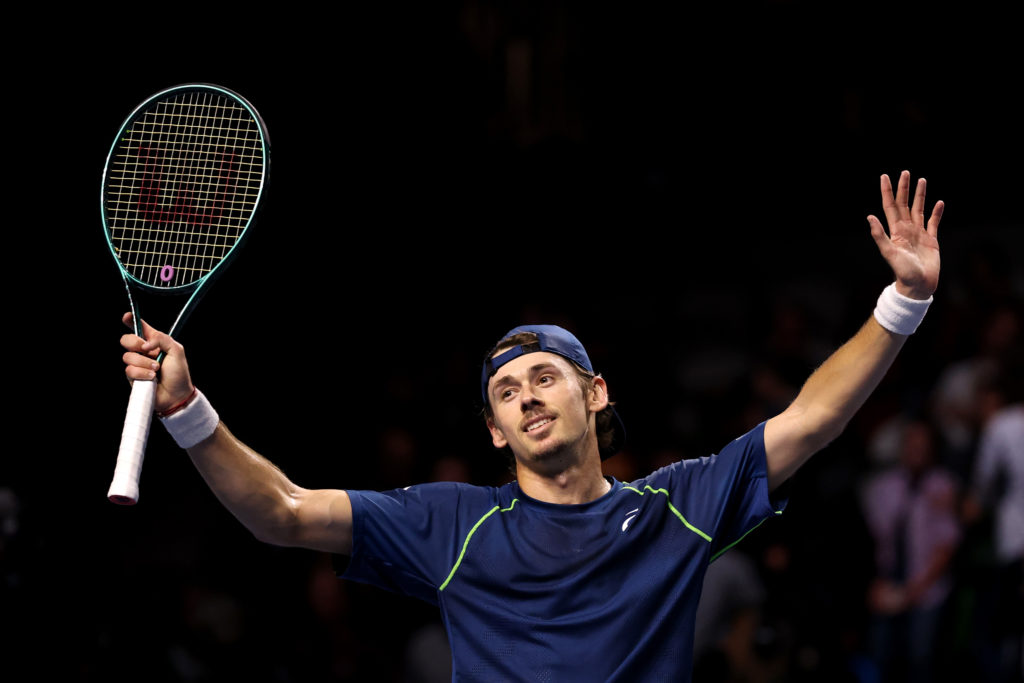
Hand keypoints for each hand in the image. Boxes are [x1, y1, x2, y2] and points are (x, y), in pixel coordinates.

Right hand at [120, 312, 194, 413]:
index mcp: (155, 342)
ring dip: (144, 363)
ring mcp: (137, 364)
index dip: (131, 320)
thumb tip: (145, 344)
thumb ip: (162, 339)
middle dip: (134, 343)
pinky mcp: (133, 377)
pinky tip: (152, 378)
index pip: (140, 328)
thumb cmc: (179, 374)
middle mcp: (144, 352)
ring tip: (156, 370)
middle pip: (126, 340)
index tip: (126, 316)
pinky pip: (129, 370)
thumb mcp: (176, 351)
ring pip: (127, 356)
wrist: (176, 395)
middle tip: (147, 350)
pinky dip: (142, 374)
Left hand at [868, 171, 942, 299]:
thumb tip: (870, 217)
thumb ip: (879, 235)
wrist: (918, 286)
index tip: (885, 177)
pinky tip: (939, 202)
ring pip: (919, 210)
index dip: (887, 192)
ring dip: (920, 196)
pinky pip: (934, 222)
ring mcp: (919, 234)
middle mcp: (906, 230)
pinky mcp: (931, 240)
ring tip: (922, 180)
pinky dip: (936, 212)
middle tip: (905, 172)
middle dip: (904, 188)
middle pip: (904, 204)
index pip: (890, 206)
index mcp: (895, 231)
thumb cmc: (903, 272)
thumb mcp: (889, 253)